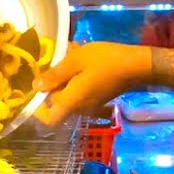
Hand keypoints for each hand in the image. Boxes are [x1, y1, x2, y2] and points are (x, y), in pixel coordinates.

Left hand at [35, 43, 151, 125]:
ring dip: (67, 76)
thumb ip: (55, 75)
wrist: (138, 66)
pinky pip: (81, 91)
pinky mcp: (98, 99)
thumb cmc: (106, 61)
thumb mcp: (76, 61)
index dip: (38, 111)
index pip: (49, 120)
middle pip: (57, 103)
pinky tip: (82, 57)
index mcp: (72, 101)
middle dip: (54, 83)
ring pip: (69, 94)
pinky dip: (78, 77)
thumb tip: (36, 87)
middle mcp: (80, 108)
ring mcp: (90, 105)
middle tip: (56, 61)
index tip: (36, 92)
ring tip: (71, 53)